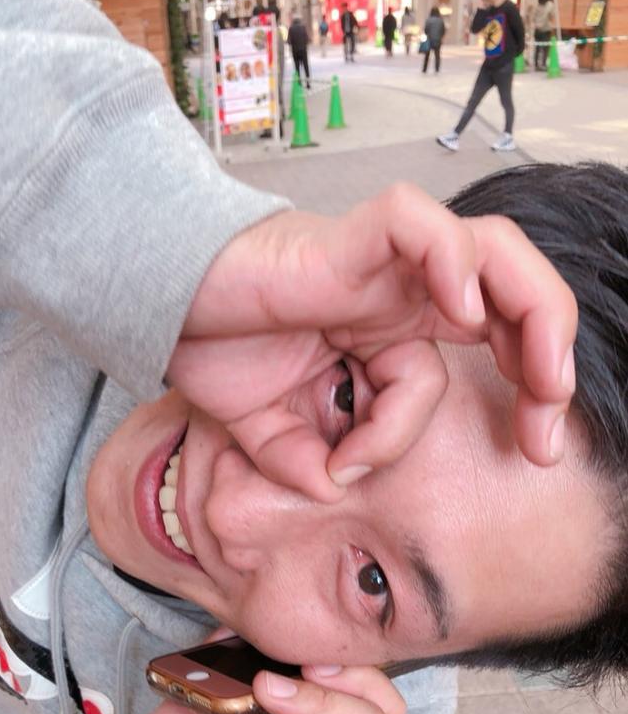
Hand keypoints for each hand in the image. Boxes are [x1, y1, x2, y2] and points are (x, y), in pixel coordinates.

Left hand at [107, 664, 405, 713]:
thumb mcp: (205, 692)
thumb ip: (233, 657)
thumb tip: (246, 620)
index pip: (371, 691)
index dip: (348, 659)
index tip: (299, 642)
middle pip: (384, 708)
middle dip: (345, 673)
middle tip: (292, 667)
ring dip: (311, 698)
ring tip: (261, 692)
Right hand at [170, 184, 576, 501]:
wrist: (162, 312)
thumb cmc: (215, 353)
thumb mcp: (272, 436)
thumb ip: (308, 464)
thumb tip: (334, 486)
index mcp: (398, 333)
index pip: (484, 360)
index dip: (517, 405)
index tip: (527, 458)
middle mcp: (404, 293)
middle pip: (514, 298)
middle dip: (550, 362)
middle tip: (552, 429)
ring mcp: (383, 262)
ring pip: (490, 250)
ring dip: (532, 311)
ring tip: (546, 376)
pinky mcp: (352, 238)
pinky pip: (420, 227)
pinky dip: (452, 260)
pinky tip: (461, 310)